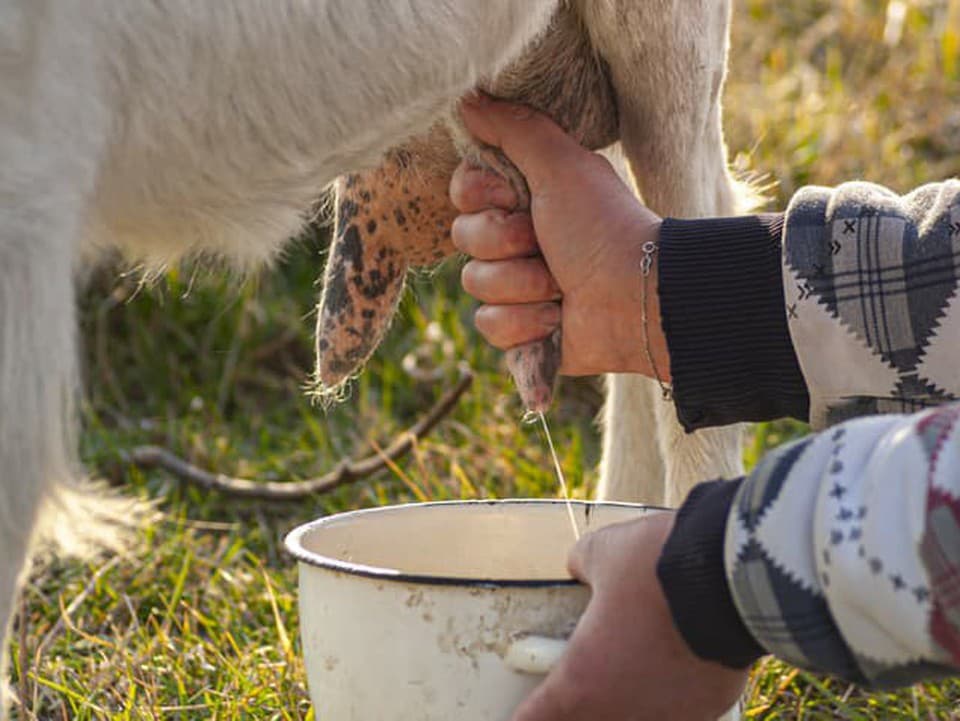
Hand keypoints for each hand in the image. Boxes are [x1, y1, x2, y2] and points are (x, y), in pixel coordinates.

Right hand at [451, 97, 668, 377]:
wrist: (636, 297)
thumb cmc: (604, 226)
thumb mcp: (561, 164)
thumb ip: (514, 127)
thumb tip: (468, 98)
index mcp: (525, 198)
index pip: (463, 192)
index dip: (481, 196)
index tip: (516, 195)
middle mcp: (517, 241)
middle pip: (463, 238)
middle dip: (505, 242)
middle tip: (545, 243)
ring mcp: (517, 288)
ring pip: (475, 284)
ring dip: (521, 284)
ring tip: (561, 287)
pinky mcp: (520, 332)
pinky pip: (490, 326)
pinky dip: (525, 322)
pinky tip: (557, 319)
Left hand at [511, 513, 746, 720]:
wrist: (730, 576)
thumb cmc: (654, 568)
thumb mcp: (602, 553)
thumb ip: (582, 566)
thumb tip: (581, 565)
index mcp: (580, 683)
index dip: (523, 716)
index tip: (521, 711)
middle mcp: (622, 712)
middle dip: (578, 708)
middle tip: (578, 687)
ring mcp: (670, 717)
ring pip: (636, 720)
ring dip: (626, 703)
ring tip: (629, 668)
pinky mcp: (711, 708)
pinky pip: (680, 711)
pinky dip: (672, 695)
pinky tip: (675, 666)